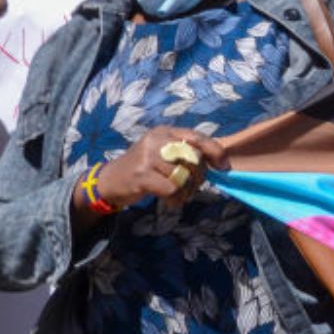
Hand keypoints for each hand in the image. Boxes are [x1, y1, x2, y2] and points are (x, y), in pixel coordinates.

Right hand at [87, 127, 229, 211]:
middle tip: (192, 187)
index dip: (215, 152)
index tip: (224, 167)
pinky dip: (176, 199)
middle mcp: (157, 140)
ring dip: (187, 191)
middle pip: (194, 157)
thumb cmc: (144, 168)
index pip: (198, 137)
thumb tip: (219, 161)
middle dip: (199, 176)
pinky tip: (171, 202)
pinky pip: (172, 188)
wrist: (110, 181)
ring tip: (180, 196)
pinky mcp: (142, 174)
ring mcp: (148, 156)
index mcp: (165, 132)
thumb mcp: (163, 153)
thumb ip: (185, 153)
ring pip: (184, 175)